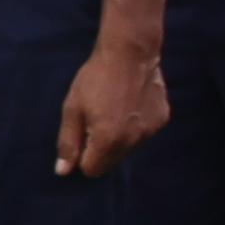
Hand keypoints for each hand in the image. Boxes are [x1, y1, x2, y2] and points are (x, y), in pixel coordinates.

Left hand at [53, 38, 166, 177]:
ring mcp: (150, 132)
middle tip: (96, 121)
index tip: (82, 136)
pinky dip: (135, 126)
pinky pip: (143, 134)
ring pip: (128, 149)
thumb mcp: (73, 108)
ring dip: (119, 139)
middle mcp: (132, 142)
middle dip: (100, 151)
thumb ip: (68, 142)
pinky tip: (130, 104)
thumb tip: (63, 172)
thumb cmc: (95, 78)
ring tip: (114, 110)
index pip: (92, 170)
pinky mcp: (161, 120)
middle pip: (111, 163)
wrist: (130, 52)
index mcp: (108, 140)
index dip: (82, 157)